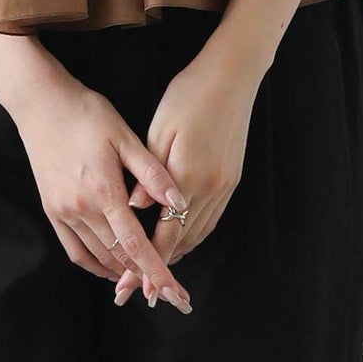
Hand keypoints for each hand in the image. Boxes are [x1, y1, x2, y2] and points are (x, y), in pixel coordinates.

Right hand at [8, 67, 193, 311]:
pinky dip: (95, 264)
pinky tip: (110, 266)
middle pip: (119, 256)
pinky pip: (76, 250)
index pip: (136, 244)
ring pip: (98, 256)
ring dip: (122, 271)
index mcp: (103, 190)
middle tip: (166, 288)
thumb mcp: (123, 135)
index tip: (174, 293)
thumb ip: (151, 171)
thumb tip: (179, 200)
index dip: (156, 271)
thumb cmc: (86, 113)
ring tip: (144, 279)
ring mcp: (63, 211)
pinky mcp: (52, 210)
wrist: (41, 102)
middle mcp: (81, 208)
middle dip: (145, 275)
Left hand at [111, 45, 260, 306]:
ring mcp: (225, 185)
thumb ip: (146, 174)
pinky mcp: (232, 179)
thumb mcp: (160, 130)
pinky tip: (179, 237)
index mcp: (188, 177)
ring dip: (177, 252)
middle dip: (160, 266)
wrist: (231, 75)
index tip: (131, 285)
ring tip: (155, 268)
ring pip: (198, 233)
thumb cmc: (189, 96)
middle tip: (138, 286)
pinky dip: (192, 234)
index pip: (165, 234)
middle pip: (183, 241)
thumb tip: (130, 209)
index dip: (147, 262)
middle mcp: (211, 188)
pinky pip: (210, 218)